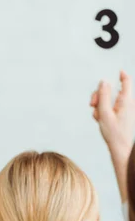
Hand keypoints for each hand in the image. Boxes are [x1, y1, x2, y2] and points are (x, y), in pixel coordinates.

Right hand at [91, 71, 134, 202]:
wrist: (121, 149)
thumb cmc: (115, 134)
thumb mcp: (104, 113)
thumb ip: (103, 96)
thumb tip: (103, 82)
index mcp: (126, 100)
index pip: (126, 81)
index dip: (121, 75)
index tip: (116, 72)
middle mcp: (127, 103)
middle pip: (112, 91)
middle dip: (100, 95)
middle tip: (92, 103)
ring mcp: (125, 110)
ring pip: (109, 101)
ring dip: (100, 106)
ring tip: (97, 116)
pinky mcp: (122, 116)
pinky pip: (111, 109)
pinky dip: (104, 112)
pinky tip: (100, 120)